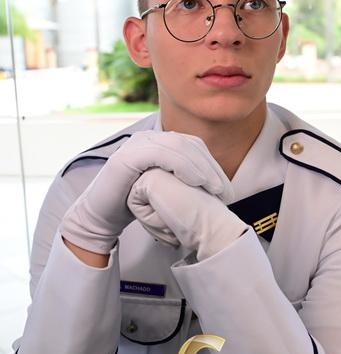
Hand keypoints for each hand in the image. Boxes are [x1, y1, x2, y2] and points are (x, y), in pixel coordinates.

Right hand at [60, 131, 232, 253]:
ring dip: (201, 167)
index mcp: (159, 142)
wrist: (102, 215)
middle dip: (211, 167)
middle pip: (189, 144)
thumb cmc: (135, 203)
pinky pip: (161, 154)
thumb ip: (183, 180)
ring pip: (178, 147)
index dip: (213, 165)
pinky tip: (194, 181)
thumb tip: (214, 185)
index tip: (226, 189)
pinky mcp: (128, 156)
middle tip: (224, 191)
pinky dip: (182, 165)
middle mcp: (149, 138)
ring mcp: (137, 144)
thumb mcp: (165, 188)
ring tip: (213, 188)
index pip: (194, 146)